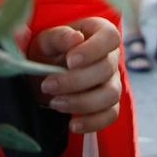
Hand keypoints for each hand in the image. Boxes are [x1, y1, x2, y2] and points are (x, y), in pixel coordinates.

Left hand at [28, 18, 121, 133]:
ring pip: (111, 94)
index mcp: (98, 32)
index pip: (110, 37)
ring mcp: (113, 81)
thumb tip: (75, 38)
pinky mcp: (109, 104)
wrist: (44, 75)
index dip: (93, 49)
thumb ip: (57, 36)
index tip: (69, 61)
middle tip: (48, 85)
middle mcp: (111, 56)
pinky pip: (110, 115)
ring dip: (82, 102)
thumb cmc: (48, 52)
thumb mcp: (46, 41)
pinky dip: (92, 122)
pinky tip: (72, 124)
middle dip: (76, 81)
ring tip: (55, 103)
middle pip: (107, 69)